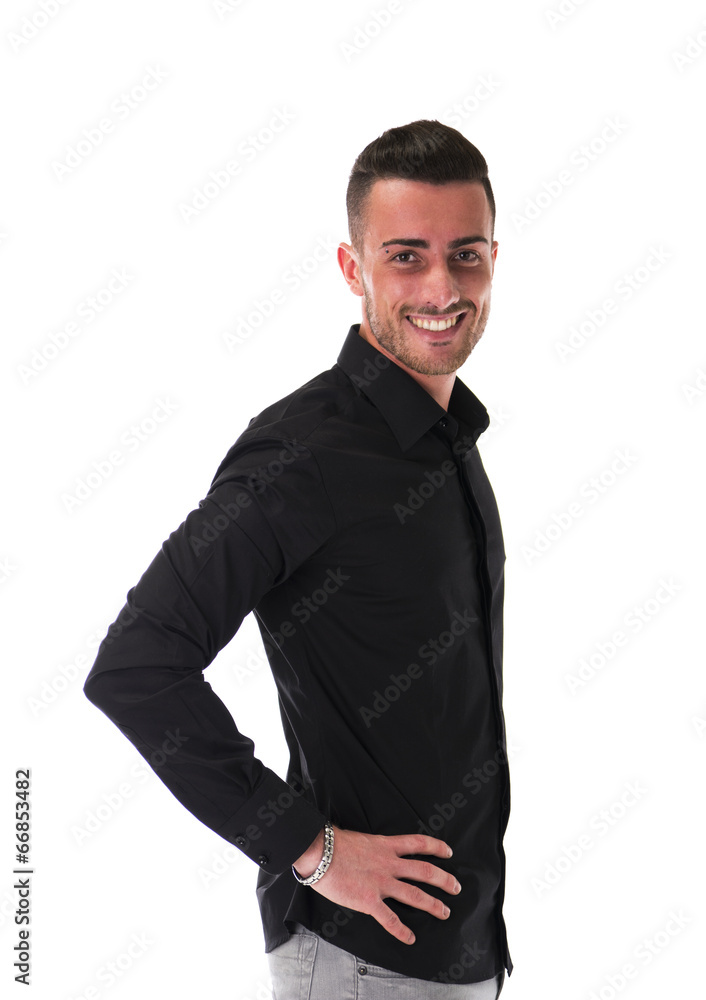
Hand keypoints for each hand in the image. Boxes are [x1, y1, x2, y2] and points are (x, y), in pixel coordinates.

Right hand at [293, 825, 460, 944]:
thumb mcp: (361, 839)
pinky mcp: (369, 901)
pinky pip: (390, 919)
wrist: (319, 852)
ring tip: (444, 911)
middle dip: (444, 880)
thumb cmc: (334, 844)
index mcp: (386, 846)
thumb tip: (375, 851)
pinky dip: (402, 930)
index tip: (448, 852)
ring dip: (433, 904)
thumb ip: (373, 848)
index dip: (436, 847)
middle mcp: (388, 864)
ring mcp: (381, 883)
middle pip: (425, 871)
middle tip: (456, 887)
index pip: (418, 843)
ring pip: (415, 894)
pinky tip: (410, 937)